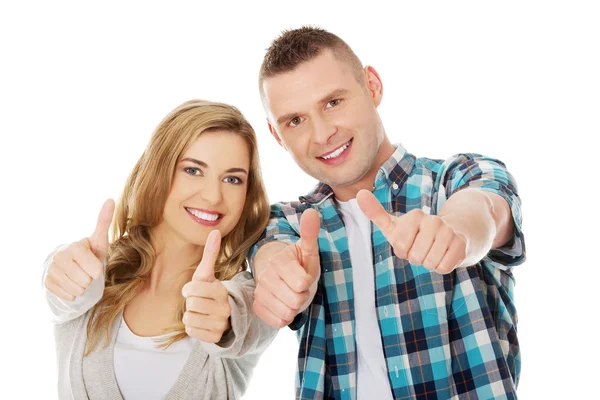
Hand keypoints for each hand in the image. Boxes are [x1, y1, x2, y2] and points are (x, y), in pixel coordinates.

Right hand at [45, 199, 114, 300]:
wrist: (72, 267)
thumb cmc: (90, 254)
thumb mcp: (100, 241)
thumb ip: (104, 222)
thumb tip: (111, 199)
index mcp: (75, 247)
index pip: (94, 269)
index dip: (97, 271)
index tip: (94, 265)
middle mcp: (60, 257)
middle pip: (86, 281)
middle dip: (90, 279)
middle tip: (86, 271)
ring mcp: (52, 270)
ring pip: (77, 290)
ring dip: (82, 287)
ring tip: (79, 277)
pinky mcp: (47, 282)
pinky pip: (68, 296)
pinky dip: (73, 293)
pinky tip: (71, 283)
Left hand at [182, 230, 231, 342]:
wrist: (224, 316)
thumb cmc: (210, 292)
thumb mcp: (207, 274)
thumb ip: (210, 253)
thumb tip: (215, 231)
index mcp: (221, 291)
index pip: (192, 289)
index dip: (188, 289)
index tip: (195, 290)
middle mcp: (224, 308)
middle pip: (190, 304)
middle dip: (190, 302)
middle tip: (198, 302)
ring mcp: (220, 323)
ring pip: (189, 318)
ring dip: (190, 315)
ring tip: (200, 312)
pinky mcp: (214, 337)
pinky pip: (191, 330)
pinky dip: (192, 327)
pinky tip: (201, 322)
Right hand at [253, 208, 320, 327]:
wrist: (281, 274)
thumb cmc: (299, 262)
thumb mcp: (308, 249)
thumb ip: (310, 232)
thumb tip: (311, 212)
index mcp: (279, 261)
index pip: (302, 282)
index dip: (308, 282)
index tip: (305, 275)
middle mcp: (266, 276)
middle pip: (296, 301)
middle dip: (303, 296)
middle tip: (299, 287)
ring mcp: (260, 292)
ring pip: (287, 313)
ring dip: (294, 308)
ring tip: (292, 294)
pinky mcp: (257, 306)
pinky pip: (278, 321)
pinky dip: (285, 317)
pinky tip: (284, 304)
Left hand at [357, 190, 466, 273]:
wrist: (451, 234)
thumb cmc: (416, 233)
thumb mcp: (394, 225)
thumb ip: (375, 212)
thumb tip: (359, 193)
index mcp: (414, 216)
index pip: (401, 247)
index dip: (403, 251)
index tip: (409, 242)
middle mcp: (432, 220)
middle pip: (415, 257)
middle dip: (416, 258)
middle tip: (422, 248)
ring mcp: (448, 231)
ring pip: (430, 263)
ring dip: (429, 263)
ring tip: (432, 251)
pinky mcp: (461, 244)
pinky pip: (444, 267)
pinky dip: (441, 267)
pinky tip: (444, 255)